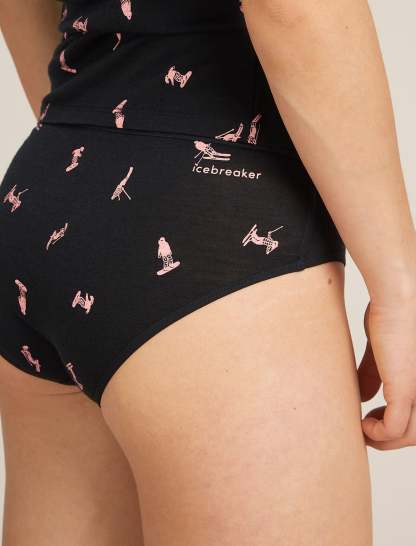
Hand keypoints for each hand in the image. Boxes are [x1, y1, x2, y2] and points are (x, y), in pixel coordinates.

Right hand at [358, 298, 415, 449]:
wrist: (400, 298)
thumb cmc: (394, 316)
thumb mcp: (386, 354)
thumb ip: (377, 375)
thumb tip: (363, 395)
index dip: (397, 426)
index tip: (373, 419)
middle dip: (390, 438)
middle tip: (366, 430)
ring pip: (410, 436)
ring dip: (383, 440)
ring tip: (364, 430)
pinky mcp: (407, 389)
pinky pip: (395, 427)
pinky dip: (377, 433)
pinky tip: (362, 424)